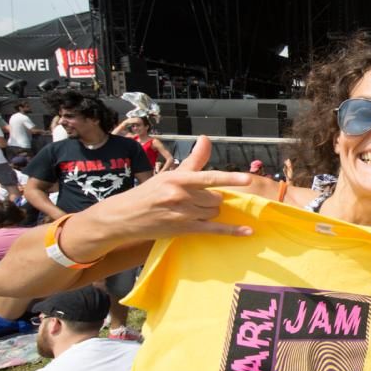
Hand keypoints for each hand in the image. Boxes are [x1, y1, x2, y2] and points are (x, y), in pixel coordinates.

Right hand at [84, 136, 253, 246]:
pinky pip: (213, 230)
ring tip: (192, 211)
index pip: (208, 177)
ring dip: (210, 212)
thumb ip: (194, 160)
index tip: (247, 179)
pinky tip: (247, 231)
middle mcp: (180, 195)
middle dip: (211, 199)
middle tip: (195, 200)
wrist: (123, 217)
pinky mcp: (183, 229)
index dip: (229, 179)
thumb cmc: (149, 193)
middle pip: (215, 198)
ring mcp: (182, 213)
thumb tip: (205, 138)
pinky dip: (232, 231)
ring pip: (214, 212)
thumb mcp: (170, 174)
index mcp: (178, 179)